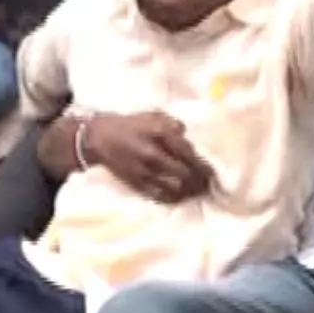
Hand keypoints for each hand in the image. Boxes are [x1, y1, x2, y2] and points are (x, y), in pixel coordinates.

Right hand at [85, 111, 213, 202]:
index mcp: (159, 133)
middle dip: (199, 181)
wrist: (99, 138)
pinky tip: (181, 196)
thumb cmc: (130, 124)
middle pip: (184, 173)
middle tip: (209, 185)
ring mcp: (144, 171)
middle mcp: (153, 153)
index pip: (188, 153)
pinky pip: (160, 195)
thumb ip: (174, 124)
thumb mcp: (153, 115)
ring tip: (198, 192)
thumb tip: (189, 138)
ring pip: (174, 187)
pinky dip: (174, 197)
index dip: (204, 165)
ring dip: (189, 191)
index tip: (214, 173)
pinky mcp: (136, 183)